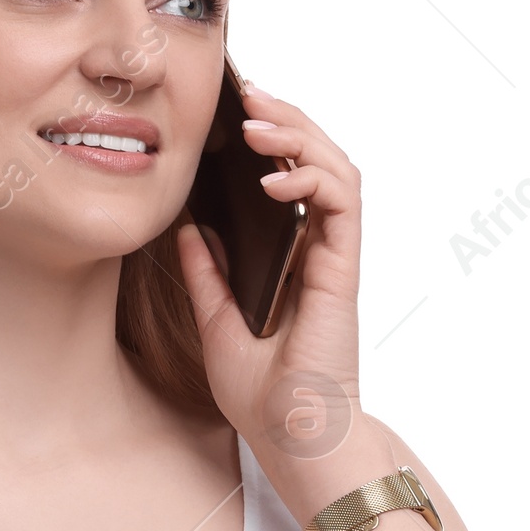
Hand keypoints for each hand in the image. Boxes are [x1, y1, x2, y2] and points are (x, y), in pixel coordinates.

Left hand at [177, 86, 380, 516]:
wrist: (290, 437)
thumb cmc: (263, 394)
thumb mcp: (215, 319)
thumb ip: (207, 271)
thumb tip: (186, 225)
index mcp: (291, 256)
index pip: (288, 176)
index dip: (267, 138)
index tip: (229, 111)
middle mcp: (318, 249)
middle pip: (314, 159)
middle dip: (283, 118)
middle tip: (245, 93)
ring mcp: (334, 256)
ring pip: (335, 167)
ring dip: (299, 134)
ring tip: (256, 119)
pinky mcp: (343, 268)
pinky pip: (341, 202)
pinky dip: (310, 177)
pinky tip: (272, 176)